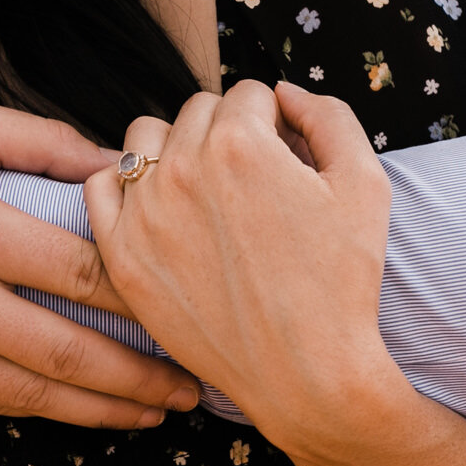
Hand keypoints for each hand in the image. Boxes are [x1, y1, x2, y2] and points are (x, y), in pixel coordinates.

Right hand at [0, 100, 202, 429]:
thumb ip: (44, 141)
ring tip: (156, 412)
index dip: (146, 293)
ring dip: (103, 409)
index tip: (192, 303)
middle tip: (195, 387)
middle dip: (142, 375)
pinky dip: (44, 410)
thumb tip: (122, 162)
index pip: (84, 268)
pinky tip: (85, 411)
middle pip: (70, 350)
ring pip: (33, 394)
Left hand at [84, 81, 398, 447]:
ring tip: (206, 189)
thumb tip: (286, 92)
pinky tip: (159, 207)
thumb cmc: (342, 281)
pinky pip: (100, 188)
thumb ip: (328, 116)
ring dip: (175, 149)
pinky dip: (126, 186)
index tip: (287, 160)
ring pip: (145, 138)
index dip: (276, 123)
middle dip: (229, 132)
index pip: (249, 94)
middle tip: (253, 182)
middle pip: (198, 110)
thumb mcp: (365, 182)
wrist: (305, 373)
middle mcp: (182, 169)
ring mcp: (144, 214)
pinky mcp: (122, 256)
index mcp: (240, 143)